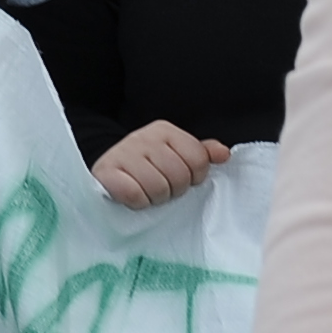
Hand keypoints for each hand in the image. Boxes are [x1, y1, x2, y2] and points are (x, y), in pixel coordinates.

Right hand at [94, 120, 229, 207]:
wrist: (106, 169)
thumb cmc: (146, 166)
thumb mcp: (175, 155)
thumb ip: (201, 154)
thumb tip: (224, 154)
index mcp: (165, 130)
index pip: (198, 159)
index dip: (194, 177)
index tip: (182, 180)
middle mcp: (144, 137)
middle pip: (179, 176)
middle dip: (174, 190)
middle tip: (163, 188)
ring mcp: (124, 152)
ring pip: (158, 188)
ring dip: (155, 198)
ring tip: (149, 193)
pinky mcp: (106, 171)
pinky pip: (135, 195)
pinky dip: (138, 202)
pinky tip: (135, 196)